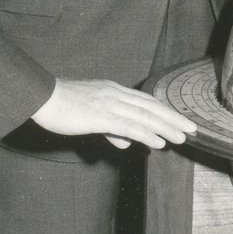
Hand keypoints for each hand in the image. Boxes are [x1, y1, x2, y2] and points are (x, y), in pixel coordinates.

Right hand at [31, 78, 195, 149]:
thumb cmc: (61, 106)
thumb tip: (124, 142)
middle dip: (173, 118)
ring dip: (165, 127)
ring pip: (144, 116)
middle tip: (192, 128)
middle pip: (151, 106)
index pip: (145, 101)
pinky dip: (146, 134)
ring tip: (182, 137)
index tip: (180, 120)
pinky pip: (129, 126)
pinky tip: (159, 142)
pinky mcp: (100, 116)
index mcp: (113, 91)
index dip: (165, 111)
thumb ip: (109, 128)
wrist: (40, 97)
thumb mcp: (90, 116)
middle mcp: (115, 94)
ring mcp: (108, 103)